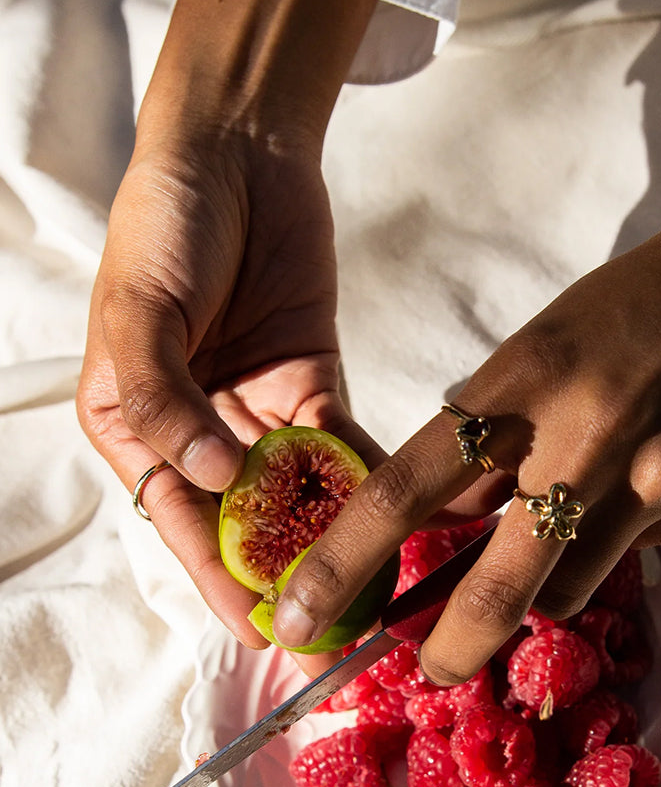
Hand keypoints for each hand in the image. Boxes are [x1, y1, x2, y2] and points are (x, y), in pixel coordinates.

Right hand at [76, 0, 375, 644]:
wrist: (238, 151)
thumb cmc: (166, 226)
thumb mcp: (139, 312)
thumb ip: (161, 399)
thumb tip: (209, 475)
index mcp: (137, 426)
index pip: (179, 520)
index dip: (220, 579)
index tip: (263, 630)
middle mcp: (198, 431)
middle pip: (243, 523)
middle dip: (285, 579)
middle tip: (333, 635)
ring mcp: (258, 412)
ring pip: (297, 493)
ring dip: (332, 541)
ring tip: (373, 596)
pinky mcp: (312, 384)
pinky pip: (339, 443)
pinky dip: (363, 477)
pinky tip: (397, 516)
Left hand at [272, 59, 660, 679]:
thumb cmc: (638, 304)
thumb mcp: (545, 346)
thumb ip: (496, 436)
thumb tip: (452, 526)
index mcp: (525, 377)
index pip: (408, 485)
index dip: (343, 565)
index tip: (298, 619)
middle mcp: (589, 433)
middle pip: (500, 582)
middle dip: (452, 644)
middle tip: (429, 670)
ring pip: (573, 587)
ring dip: (548, 583)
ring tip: (578, 516)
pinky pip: (646, 554)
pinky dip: (629, 536)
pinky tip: (659, 476)